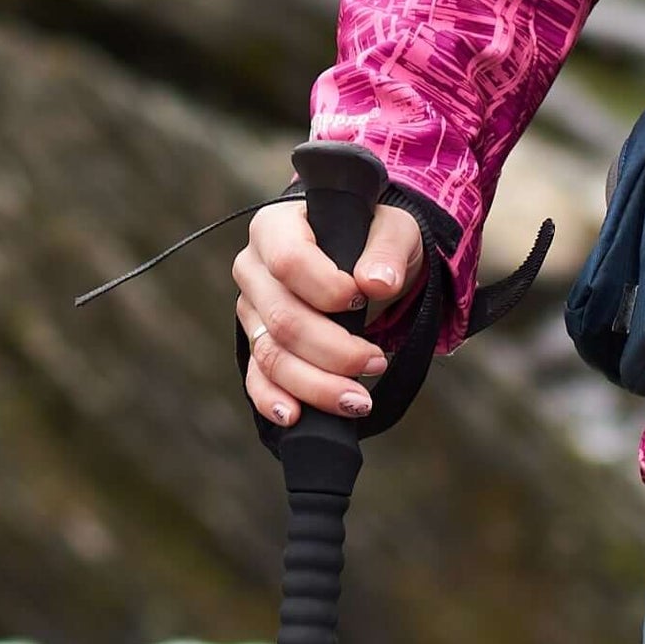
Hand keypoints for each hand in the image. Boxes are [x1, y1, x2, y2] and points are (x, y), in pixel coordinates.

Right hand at [233, 196, 421, 429]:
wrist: (360, 262)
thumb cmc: (371, 239)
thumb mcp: (393, 229)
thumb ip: (387, 250)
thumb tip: (377, 283)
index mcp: (276, 227)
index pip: (288, 261)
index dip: (326, 289)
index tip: (362, 299)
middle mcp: (253, 269)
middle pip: (283, 319)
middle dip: (333, 351)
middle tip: (376, 362)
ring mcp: (251, 312)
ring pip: (271, 355)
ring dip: (315, 385)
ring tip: (358, 401)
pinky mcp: (257, 345)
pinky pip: (257, 378)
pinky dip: (274, 401)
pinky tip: (296, 416)